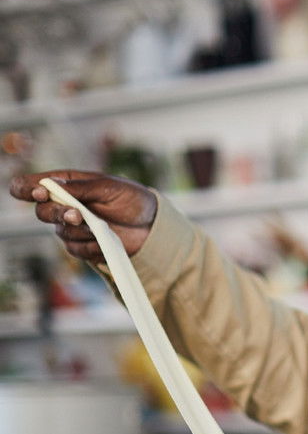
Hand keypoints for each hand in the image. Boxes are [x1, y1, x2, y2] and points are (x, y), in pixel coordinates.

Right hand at [10, 170, 157, 262]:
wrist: (152, 226)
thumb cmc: (132, 199)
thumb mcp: (109, 187)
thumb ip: (80, 187)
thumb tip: (51, 185)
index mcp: (67, 184)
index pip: (32, 185)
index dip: (28, 189)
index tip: (39, 193)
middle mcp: (65, 205)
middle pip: (42, 212)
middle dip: (57, 214)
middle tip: (77, 215)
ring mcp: (72, 226)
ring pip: (61, 232)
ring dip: (81, 232)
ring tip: (102, 228)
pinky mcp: (82, 245)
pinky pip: (76, 249)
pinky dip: (91, 246)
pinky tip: (105, 240)